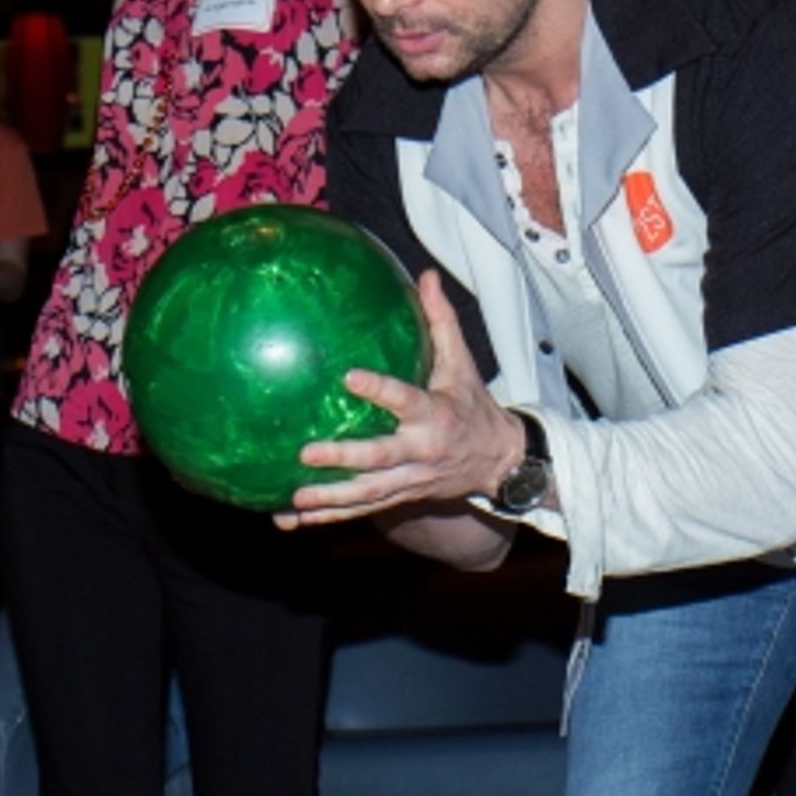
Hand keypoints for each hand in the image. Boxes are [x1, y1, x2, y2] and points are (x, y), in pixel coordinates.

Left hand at [275, 271, 527, 527]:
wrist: (499, 461)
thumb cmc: (473, 406)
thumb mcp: (463, 364)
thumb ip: (441, 323)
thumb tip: (425, 276)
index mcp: (435, 415)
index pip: (405, 400)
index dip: (379, 390)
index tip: (349, 377)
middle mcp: (422, 451)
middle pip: (380, 458)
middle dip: (345, 458)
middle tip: (306, 453)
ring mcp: (411, 479)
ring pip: (369, 493)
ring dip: (331, 499)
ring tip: (296, 498)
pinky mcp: (403, 496)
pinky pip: (364, 510)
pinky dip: (331, 516)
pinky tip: (296, 518)